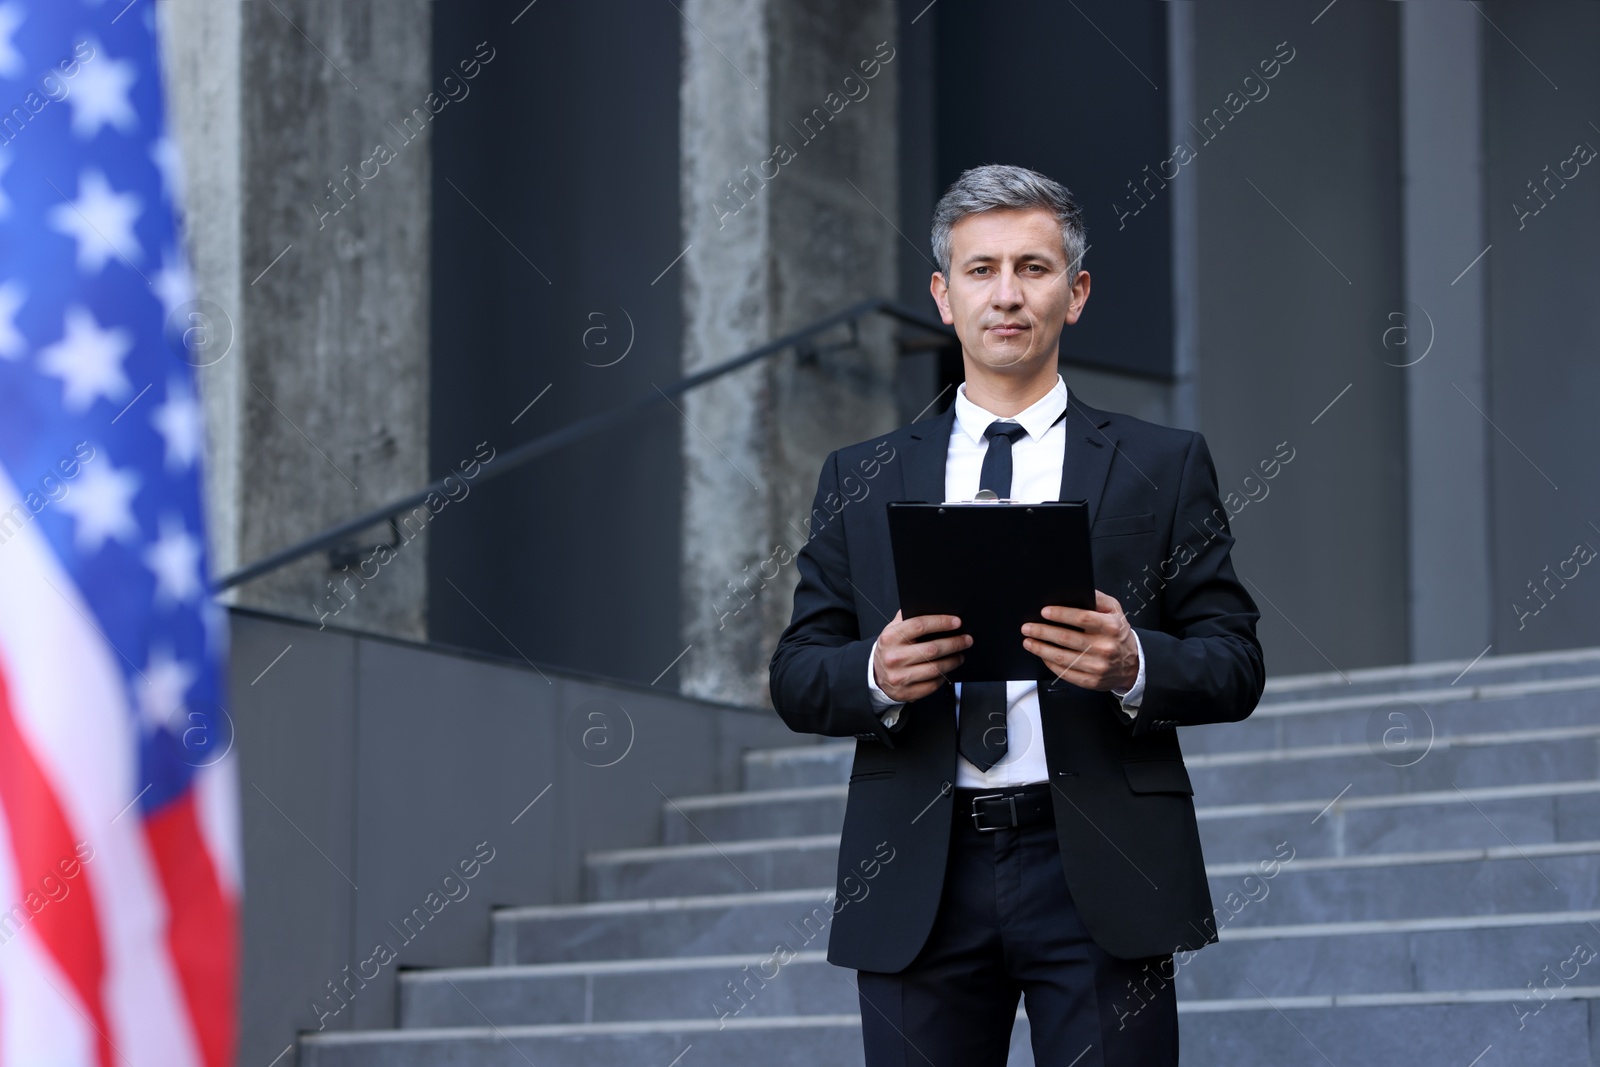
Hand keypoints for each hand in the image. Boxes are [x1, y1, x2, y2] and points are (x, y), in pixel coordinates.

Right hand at [872, 610, 970, 703]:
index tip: (957, 622)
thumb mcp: (892, 630)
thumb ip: (907, 617)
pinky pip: (932, 685)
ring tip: (959, 655)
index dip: (941, 622)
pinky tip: (947, 670)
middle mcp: (894, 657)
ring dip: (953, 661)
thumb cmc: (890, 649)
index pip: (919, 625)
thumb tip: (932, 607)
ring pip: (935, 668)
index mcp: (890, 638)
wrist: (876, 674)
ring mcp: (900, 677)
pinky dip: (944, 677)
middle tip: (966, 640)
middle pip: (932, 649)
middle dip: (954, 643)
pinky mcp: (907, 692)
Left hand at [1020, 590, 1139, 691]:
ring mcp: (1097, 666)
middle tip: (1027, 627)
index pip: (1082, 619)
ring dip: (1040, 648)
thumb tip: (1077, 590)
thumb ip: (1098, 598)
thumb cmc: (1118, 634)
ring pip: (1062, 657)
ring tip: (1028, 641)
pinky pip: (1065, 673)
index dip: (1060, 615)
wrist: (1132, 664)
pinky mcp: (1091, 681)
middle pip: (1066, 638)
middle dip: (1042, 632)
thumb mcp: (1115, 610)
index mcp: (1110, 627)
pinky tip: (1042, 655)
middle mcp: (1104, 647)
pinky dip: (1050, 664)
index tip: (1044, 612)